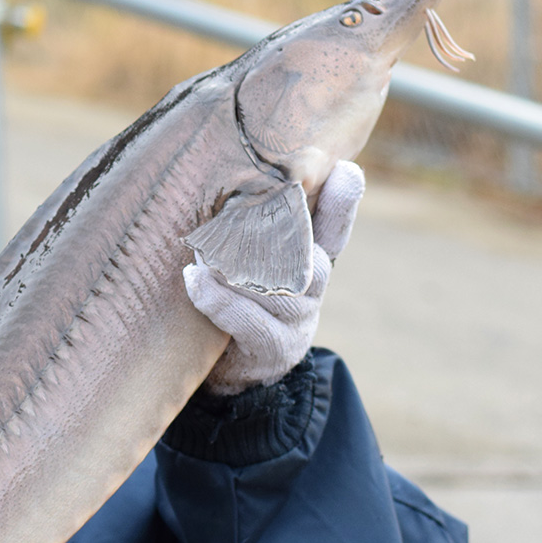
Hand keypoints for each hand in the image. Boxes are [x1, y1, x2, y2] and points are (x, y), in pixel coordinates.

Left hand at [184, 160, 362, 395]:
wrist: (231, 370)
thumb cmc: (236, 303)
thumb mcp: (244, 263)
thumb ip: (247, 230)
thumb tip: (225, 186)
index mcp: (311, 261)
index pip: (334, 229)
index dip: (342, 203)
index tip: (346, 171)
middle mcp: (313, 290)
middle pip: (312, 259)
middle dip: (274, 240)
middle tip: (228, 220)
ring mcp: (299, 322)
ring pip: (280, 290)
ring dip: (235, 272)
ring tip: (202, 256)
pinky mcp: (276, 349)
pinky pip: (250, 321)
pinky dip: (218, 300)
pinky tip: (195, 282)